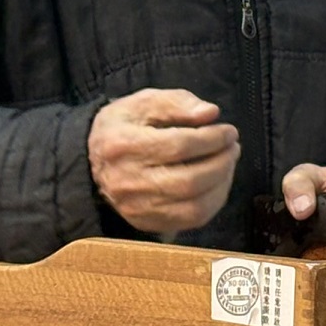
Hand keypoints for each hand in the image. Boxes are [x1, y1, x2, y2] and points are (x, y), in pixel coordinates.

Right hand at [89, 89, 238, 234]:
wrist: (92, 162)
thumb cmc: (123, 127)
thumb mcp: (143, 103)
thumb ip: (177, 103)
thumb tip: (210, 113)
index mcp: (123, 145)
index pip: (179, 145)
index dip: (212, 139)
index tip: (229, 131)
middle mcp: (127, 181)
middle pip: (189, 180)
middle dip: (221, 162)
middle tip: (233, 147)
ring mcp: (137, 208)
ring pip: (194, 206)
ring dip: (222, 183)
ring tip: (228, 162)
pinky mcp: (147, 223)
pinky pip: (191, 220)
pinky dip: (214, 202)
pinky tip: (218, 183)